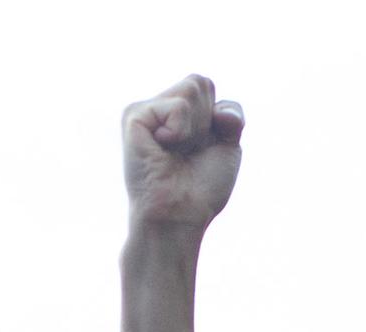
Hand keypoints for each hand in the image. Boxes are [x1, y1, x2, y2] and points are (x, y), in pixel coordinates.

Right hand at [122, 75, 244, 232]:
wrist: (180, 216)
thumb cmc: (200, 189)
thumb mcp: (227, 147)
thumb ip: (231, 115)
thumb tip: (220, 110)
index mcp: (175, 113)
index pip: (206, 86)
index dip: (217, 118)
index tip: (202, 148)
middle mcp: (158, 108)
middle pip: (200, 82)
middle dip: (206, 121)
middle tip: (187, 151)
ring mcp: (144, 110)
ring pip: (191, 89)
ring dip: (196, 128)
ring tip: (175, 152)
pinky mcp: (134, 116)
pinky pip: (177, 107)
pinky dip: (181, 132)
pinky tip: (162, 150)